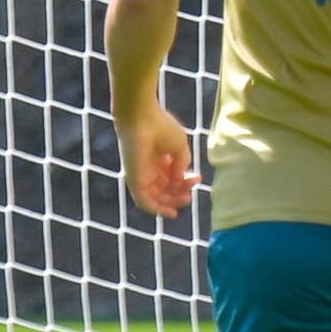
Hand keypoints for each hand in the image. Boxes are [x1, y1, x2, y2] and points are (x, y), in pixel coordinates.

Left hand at [115, 103, 201, 219]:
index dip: (185, 181)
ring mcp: (140, 176)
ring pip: (156, 197)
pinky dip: (157, 209)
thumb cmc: (161, 127)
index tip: (197, 177)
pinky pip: (144, 201)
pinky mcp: (133, 181)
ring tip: (185, 200)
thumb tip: (180, 179)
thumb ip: (182, 164)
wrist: (142, 119)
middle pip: (165, 189)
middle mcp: (149, 169)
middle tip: (190, 195)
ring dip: (171, 202)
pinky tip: (171, 212)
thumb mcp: (179, 146)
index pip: (172, 177)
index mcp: (159, 159)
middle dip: (179, 193)